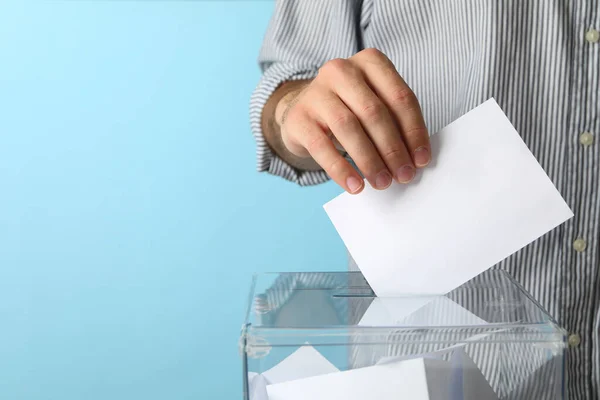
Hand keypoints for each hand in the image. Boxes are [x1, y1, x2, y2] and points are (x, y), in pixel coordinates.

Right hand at [275, 48, 430, 193]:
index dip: (414, 131)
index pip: (400, 97)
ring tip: (382, 182)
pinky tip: (355, 186)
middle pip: (374, 112)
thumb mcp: (373, 105)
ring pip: (348, 128)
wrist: (302, 111)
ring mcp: (316, 92)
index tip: (421, 160)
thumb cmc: (349, 110)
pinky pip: (321, 146)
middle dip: (392, 149)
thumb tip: (414, 159)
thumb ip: (394, 122)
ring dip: (369, 160)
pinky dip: (341, 169)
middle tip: (403, 175)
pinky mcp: (298, 117)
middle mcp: (341, 70)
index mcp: (369, 62)